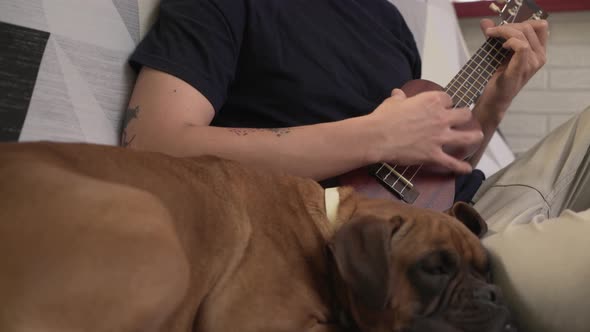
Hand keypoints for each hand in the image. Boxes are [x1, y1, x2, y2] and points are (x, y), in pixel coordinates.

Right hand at [368, 89, 483, 173]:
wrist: (378, 137)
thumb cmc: (384, 117)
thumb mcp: (392, 102)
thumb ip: (399, 98)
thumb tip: (398, 94)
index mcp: (432, 101)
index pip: (448, 98)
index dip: (446, 102)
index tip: (444, 106)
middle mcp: (441, 118)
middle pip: (464, 115)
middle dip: (464, 117)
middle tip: (462, 120)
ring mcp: (440, 137)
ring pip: (466, 137)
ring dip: (474, 137)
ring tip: (478, 137)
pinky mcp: (434, 155)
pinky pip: (452, 163)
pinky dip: (461, 167)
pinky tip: (467, 168)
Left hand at [478, 19, 548, 114]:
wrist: (492, 99)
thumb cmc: (497, 77)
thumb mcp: (497, 52)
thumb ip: (495, 36)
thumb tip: (486, 22)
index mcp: (537, 52)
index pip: (539, 26)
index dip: (522, 21)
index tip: (503, 27)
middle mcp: (539, 57)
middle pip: (530, 27)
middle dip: (509, 25)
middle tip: (492, 32)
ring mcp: (532, 64)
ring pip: (524, 34)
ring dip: (505, 31)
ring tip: (492, 36)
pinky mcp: (521, 69)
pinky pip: (522, 47)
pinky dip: (510, 41)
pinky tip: (502, 46)